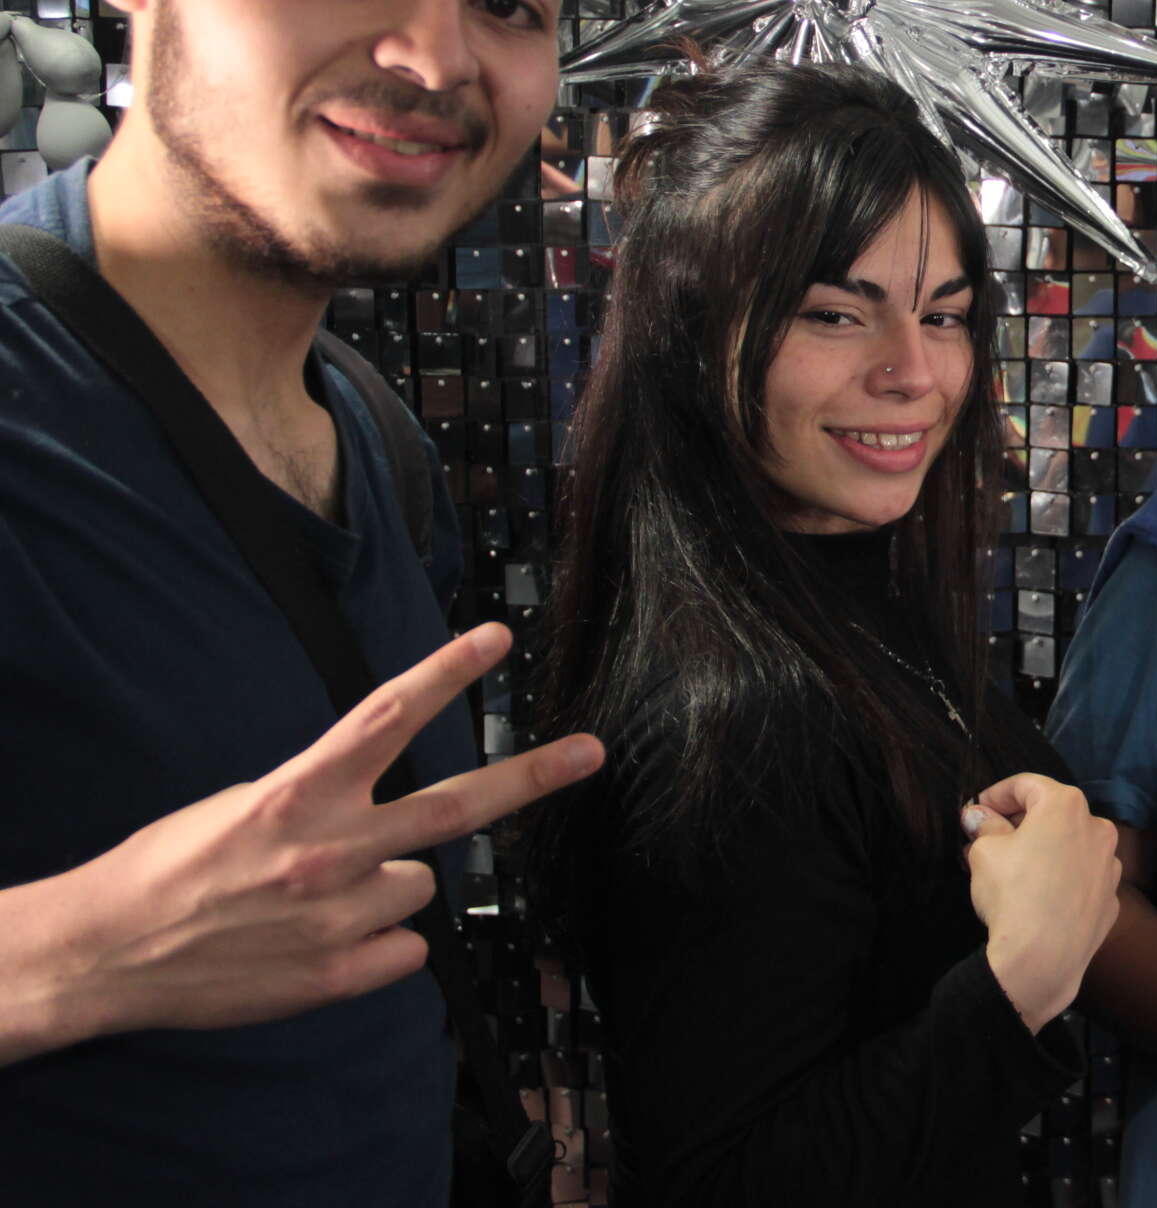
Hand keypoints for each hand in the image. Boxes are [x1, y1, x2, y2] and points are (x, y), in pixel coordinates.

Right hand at [24, 624, 602, 1058]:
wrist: (107, 953)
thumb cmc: (174, 869)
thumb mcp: (245, 805)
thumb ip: (325, 798)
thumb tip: (387, 813)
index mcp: (298, 794)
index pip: (386, 718)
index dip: (446, 675)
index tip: (496, 640)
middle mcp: (329, 851)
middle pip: (455, 808)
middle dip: (532, 776)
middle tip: (589, 752)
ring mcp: (340, 916)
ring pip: (418, 885)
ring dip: (385, 887)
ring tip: (315, 898)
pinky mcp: (340, 975)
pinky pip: (405, 948)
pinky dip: (376, 944)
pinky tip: (318, 944)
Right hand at [964, 773, 1120, 1031]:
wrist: (1043, 959)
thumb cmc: (1012, 893)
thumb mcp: (985, 852)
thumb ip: (985, 826)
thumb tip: (978, 816)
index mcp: (1066, 805)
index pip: (1027, 785)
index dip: (997, 794)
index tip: (978, 811)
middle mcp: (1098, 828)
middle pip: (1053, 815)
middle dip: (1020, 824)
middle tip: (990, 841)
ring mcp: (1110, 867)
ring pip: (1071, 848)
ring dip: (1045, 852)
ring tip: (1015, 873)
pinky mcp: (1112, 901)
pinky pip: (1081, 881)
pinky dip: (1062, 881)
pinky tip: (1040, 900)